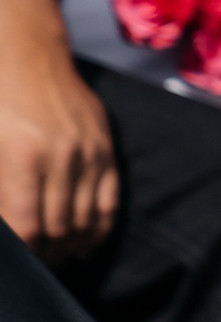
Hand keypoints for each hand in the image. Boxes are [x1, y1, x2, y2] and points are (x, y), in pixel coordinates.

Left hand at [0, 51, 117, 262]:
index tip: (18, 264)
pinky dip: (99, 229)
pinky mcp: (107, 149)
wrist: (25, 56)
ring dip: (71, 246)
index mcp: (23, 158)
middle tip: (35, 265)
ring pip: (87, 220)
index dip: (24, 254)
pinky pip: (110, 201)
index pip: (29, 227)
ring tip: (56, 258)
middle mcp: (62, 158)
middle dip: (46, 255)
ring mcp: (90, 153)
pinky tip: (85, 244)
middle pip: (60, 228)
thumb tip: (8, 229)